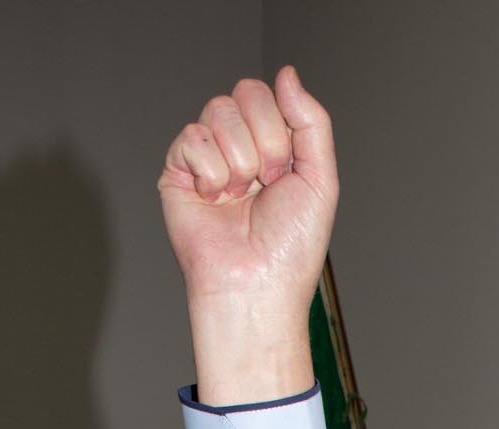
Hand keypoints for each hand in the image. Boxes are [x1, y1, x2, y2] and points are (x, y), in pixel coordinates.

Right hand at [158, 64, 337, 404]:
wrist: (256, 284)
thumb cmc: (290, 247)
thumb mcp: (321, 180)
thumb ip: (311, 122)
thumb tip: (287, 73)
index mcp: (274, 147)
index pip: (269, 96)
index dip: (281, 131)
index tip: (285, 176)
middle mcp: (240, 147)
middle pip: (244, 94)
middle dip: (265, 143)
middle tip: (265, 187)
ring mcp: (208, 157)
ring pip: (218, 110)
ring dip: (239, 159)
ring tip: (239, 198)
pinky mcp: (177, 170)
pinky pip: (192, 136)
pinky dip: (210, 170)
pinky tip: (214, 199)